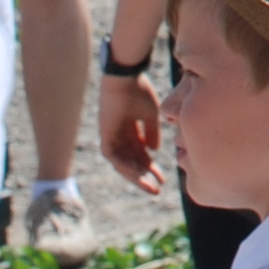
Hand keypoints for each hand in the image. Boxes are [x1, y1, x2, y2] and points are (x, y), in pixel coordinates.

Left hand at [99, 72, 162, 193]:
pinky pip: (113, 157)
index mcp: (131, 129)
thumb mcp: (151, 114)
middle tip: (157, 190)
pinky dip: (124, 165)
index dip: (152, 167)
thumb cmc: (139, 90)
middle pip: (132, 162)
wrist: (126, 77)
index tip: (164, 179)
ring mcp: (111, 136)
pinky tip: (138, 173)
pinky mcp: (104, 135)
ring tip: (150, 187)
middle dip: (145, 176)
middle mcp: (120, 135)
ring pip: (122, 163)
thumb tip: (154, 151)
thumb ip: (152, 132)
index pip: (141, 154)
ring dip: (136, 176)